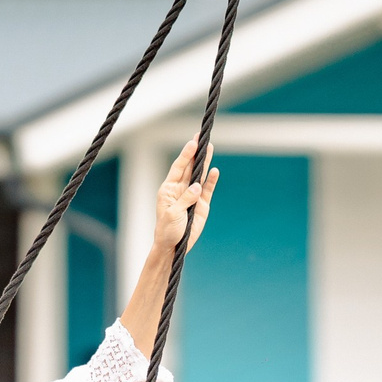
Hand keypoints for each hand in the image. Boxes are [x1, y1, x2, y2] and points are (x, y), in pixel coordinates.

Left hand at [152, 138, 217, 255]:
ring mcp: (192, 196)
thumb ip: (185, 199)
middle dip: (196, 152)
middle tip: (201, 135)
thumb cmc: (167, 230)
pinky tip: (215, 170)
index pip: (178, 167)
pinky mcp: (202, 204)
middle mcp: (180, 189)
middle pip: (190, 167)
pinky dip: (211, 180)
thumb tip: (197, 186)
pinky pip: (208, 189)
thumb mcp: (173, 214)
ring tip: (210, 146)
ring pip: (200, 175)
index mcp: (169, 189)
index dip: (186, 154)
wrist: (173, 246)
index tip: (193, 142)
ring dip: (205, 162)